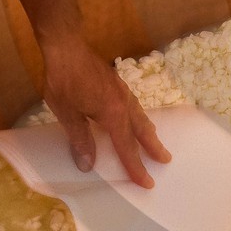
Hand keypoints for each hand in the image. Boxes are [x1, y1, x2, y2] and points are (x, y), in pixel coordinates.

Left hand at [42, 48, 170, 186]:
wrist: (66, 47)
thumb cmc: (64, 81)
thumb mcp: (67, 114)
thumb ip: (80, 139)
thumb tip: (87, 165)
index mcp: (113, 114)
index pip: (127, 146)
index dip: (136, 166)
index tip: (147, 182)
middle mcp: (123, 103)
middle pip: (142, 130)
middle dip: (153, 146)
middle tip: (166, 159)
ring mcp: (121, 91)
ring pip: (140, 116)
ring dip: (148, 131)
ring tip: (154, 140)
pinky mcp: (116, 84)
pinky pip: (134, 106)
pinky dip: (139, 117)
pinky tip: (134, 116)